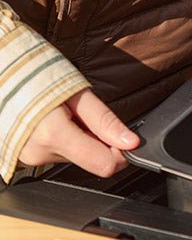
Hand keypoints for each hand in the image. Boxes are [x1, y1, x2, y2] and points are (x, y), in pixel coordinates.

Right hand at [19, 88, 139, 177]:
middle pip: (91, 159)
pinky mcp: (26, 156)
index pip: (104, 165)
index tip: (126, 137)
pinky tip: (57, 120)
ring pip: (77, 156)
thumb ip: (104, 120)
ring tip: (67, 113)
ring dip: (82, 137)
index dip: (121, 153)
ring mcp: (30, 157)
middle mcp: (40, 153)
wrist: (0, 74)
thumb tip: (131, 142)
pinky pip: (60, 153)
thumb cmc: (35, 76)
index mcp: (54, 135)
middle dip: (100, 140)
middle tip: (87, 115)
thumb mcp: (77, 93)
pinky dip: (67, 139)